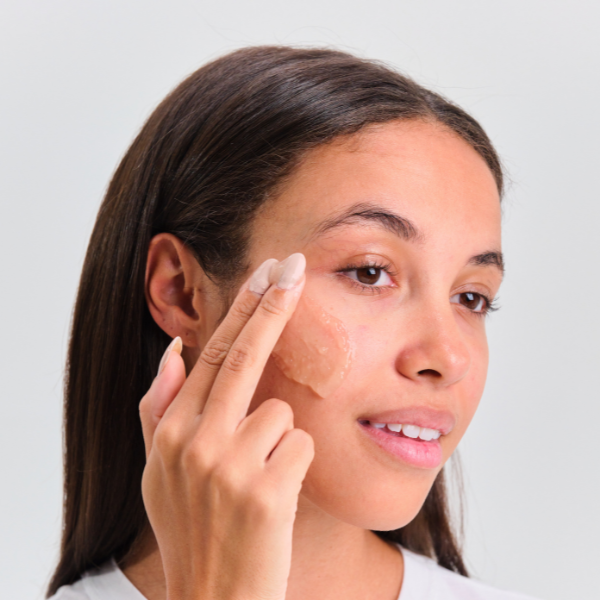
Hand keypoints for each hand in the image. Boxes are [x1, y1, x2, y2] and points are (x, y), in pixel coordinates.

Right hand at [139, 253, 313, 599]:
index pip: (212, 354)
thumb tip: (173, 351)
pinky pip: (300, 445)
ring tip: (260, 478)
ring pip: (281, 412)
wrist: (213, 599)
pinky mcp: (266, 491)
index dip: (242, 309)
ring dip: (279, 439)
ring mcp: (229, 466)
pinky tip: (275, 496)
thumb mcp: (158, 471)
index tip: (264, 273)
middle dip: (272, 305)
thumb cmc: (191, 527)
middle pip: (244, 356)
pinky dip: (295, 464)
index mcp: (171, 431)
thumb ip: (159, 408)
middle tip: (294, 265)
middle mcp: (195, 442)